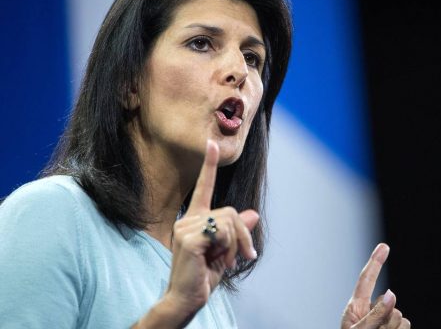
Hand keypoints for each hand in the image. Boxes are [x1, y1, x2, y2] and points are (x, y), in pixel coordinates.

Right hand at [164, 139, 258, 319]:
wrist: (187, 299)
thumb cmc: (204, 277)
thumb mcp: (227, 251)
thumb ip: (238, 232)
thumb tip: (253, 213)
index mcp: (195, 220)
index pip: (203, 188)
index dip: (209, 166)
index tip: (211, 144)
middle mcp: (188, 220)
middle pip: (231, 211)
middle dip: (244, 235)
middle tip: (245, 255)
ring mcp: (186, 228)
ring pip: (229, 221)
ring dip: (235, 245)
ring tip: (223, 261)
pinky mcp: (189, 238)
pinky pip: (222, 232)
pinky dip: (227, 248)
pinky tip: (214, 261)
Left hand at [340, 243, 410, 328]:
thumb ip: (375, 314)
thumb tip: (391, 295)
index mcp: (356, 307)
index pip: (366, 280)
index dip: (375, 262)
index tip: (384, 246)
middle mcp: (372, 311)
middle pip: (389, 302)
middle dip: (386, 319)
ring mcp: (385, 321)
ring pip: (400, 317)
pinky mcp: (396, 327)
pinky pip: (406, 326)